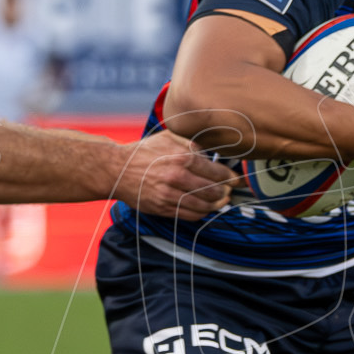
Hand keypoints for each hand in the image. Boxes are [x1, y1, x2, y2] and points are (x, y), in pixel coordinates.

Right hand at [116, 130, 235, 220]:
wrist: (117, 170)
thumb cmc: (144, 152)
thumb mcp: (168, 138)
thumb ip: (192, 144)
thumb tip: (213, 153)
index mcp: (182, 157)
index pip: (217, 172)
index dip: (231, 178)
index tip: (236, 179)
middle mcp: (178, 176)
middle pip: (213, 190)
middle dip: (226, 192)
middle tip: (230, 191)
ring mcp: (170, 194)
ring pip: (204, 205)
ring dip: (216, 205)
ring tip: (221, 201)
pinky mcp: (163, 208)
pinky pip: (190, 215)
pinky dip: (202, 213)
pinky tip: (205, 208)